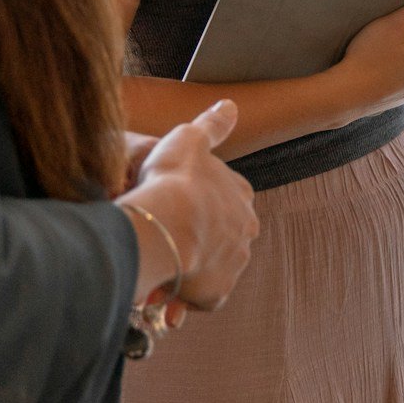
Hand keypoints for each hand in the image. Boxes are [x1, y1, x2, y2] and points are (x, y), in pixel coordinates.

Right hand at [119, 100, 257, 311]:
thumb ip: (212, 125)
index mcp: (242, 197)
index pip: (226, 201)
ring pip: (207, 267)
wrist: (168, 221)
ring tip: (158, 264)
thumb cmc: (176, 178)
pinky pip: (199, 297)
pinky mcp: (217, 293)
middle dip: (196, 240)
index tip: (176, 206)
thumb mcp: (190, 138)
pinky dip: (182, 294)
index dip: (199, 204)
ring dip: (187, 267)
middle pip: (219, 237)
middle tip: (164, 238)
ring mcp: (234, 264)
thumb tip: (231, 105)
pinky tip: (160, 288)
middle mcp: (246, 232)